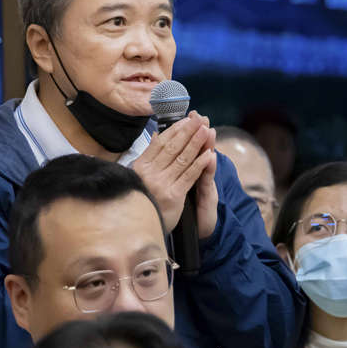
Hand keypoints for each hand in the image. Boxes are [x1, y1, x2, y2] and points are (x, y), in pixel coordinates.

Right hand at [131, 111, 219, 237]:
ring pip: (182, 159)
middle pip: (172, 148)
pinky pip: (189, 176)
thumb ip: (149, 157)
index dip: (175, 130)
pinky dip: (200, 164)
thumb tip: (157, 135)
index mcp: (140, 167)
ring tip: (206, 130)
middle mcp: (149, 173)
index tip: (186, 120)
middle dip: (187, 131)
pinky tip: (209, 154)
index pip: (160, 143)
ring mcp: (161, 184)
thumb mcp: (139, 177)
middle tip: (199, 118)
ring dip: (196, 143)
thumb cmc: (142, 200)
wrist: (137, 229)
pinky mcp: (173, 195)